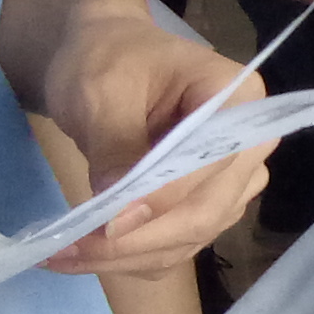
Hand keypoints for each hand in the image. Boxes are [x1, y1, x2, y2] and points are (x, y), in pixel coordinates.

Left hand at [37, 9, 262, 281]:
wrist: (104, 55)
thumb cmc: (107, 58)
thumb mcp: (101, 91)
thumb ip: (115, 147)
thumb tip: (118, 217)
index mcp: (242, 101)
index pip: (212, 163)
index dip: (163, 199)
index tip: (105, 225)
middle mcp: (251, 146)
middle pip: (206, 211)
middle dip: (137, 241)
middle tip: (68, 252)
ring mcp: (233, 180)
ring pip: (191, 237)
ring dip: (129, 257)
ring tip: (62, 256)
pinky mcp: (207, 203)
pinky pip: (178, 243)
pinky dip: (133, 258)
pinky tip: (85, 254)